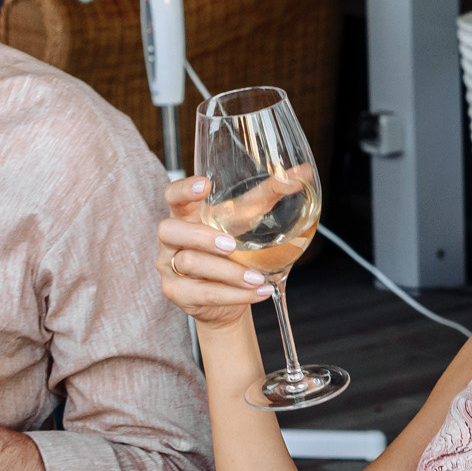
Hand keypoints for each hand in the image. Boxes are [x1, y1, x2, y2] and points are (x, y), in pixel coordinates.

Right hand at [159, 176, 277, 332]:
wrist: (226, 298)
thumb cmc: (232, 250)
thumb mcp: (247, 221)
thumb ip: (269, 195)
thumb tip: (302, 172)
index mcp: (186, 215)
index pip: (173, 195)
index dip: (183, 190)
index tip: (204, 185)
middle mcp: (172, 239)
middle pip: (169, 230)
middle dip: (201, 236)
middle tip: (231, 245)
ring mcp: (169, 267)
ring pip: (190, 264)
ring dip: (228, 272)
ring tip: (258, 277)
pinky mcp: (176, 293)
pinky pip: (202, 293)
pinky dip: (234, 294)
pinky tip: (258, 291)